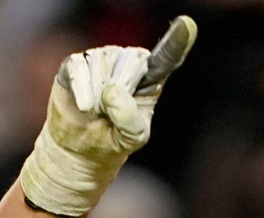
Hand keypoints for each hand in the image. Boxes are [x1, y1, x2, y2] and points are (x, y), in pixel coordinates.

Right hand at [20, 15, 196, 216]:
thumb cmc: (114, 139)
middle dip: (119, 95)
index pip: (166, 58)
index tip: (187, 24)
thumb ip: (130, 120)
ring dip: (97, 97)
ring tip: (97, 110)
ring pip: (102, 66)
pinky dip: (81, 88)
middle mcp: (127, 61)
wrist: (81, 147)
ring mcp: (101, 58)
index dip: (176, 41)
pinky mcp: (76, 62)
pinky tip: (85, 106)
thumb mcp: (132, 138)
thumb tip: (111, 92)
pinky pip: (79, 67)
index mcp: (150, 78)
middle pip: (129, 65)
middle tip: (111, 113)